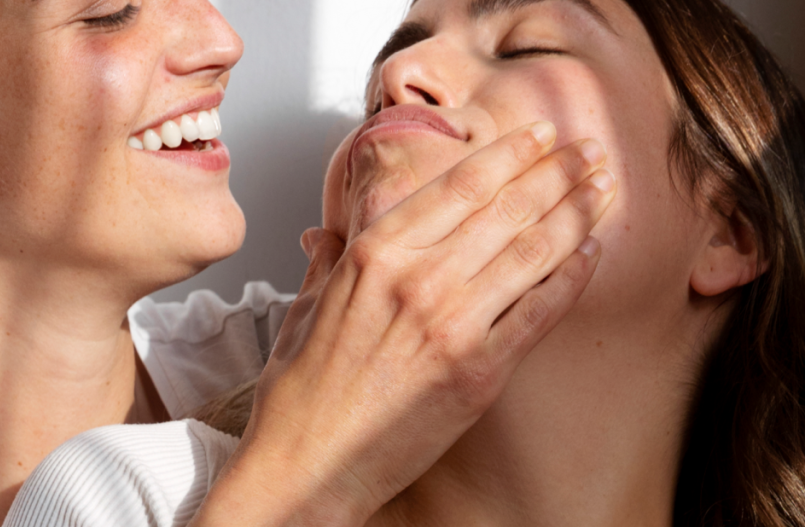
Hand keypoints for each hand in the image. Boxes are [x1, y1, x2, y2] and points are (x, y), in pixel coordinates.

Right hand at [192, 122, 615, 525]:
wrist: (304, 466)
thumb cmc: (299, 394)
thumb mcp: (303, 311)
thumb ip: (328, 264)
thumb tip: (327, 237)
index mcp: (372, 255)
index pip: (457, 185)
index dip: (508, 153)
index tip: (537, 135)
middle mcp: (416, 279)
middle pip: (506, 208)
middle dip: (557, 172)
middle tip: (589, 151)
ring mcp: (451, 325)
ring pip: (533, 251)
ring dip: (577, 213)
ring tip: (604, 189)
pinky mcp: (478, 372)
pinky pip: (539, 312)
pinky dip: (570, 279)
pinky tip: (591, 255)